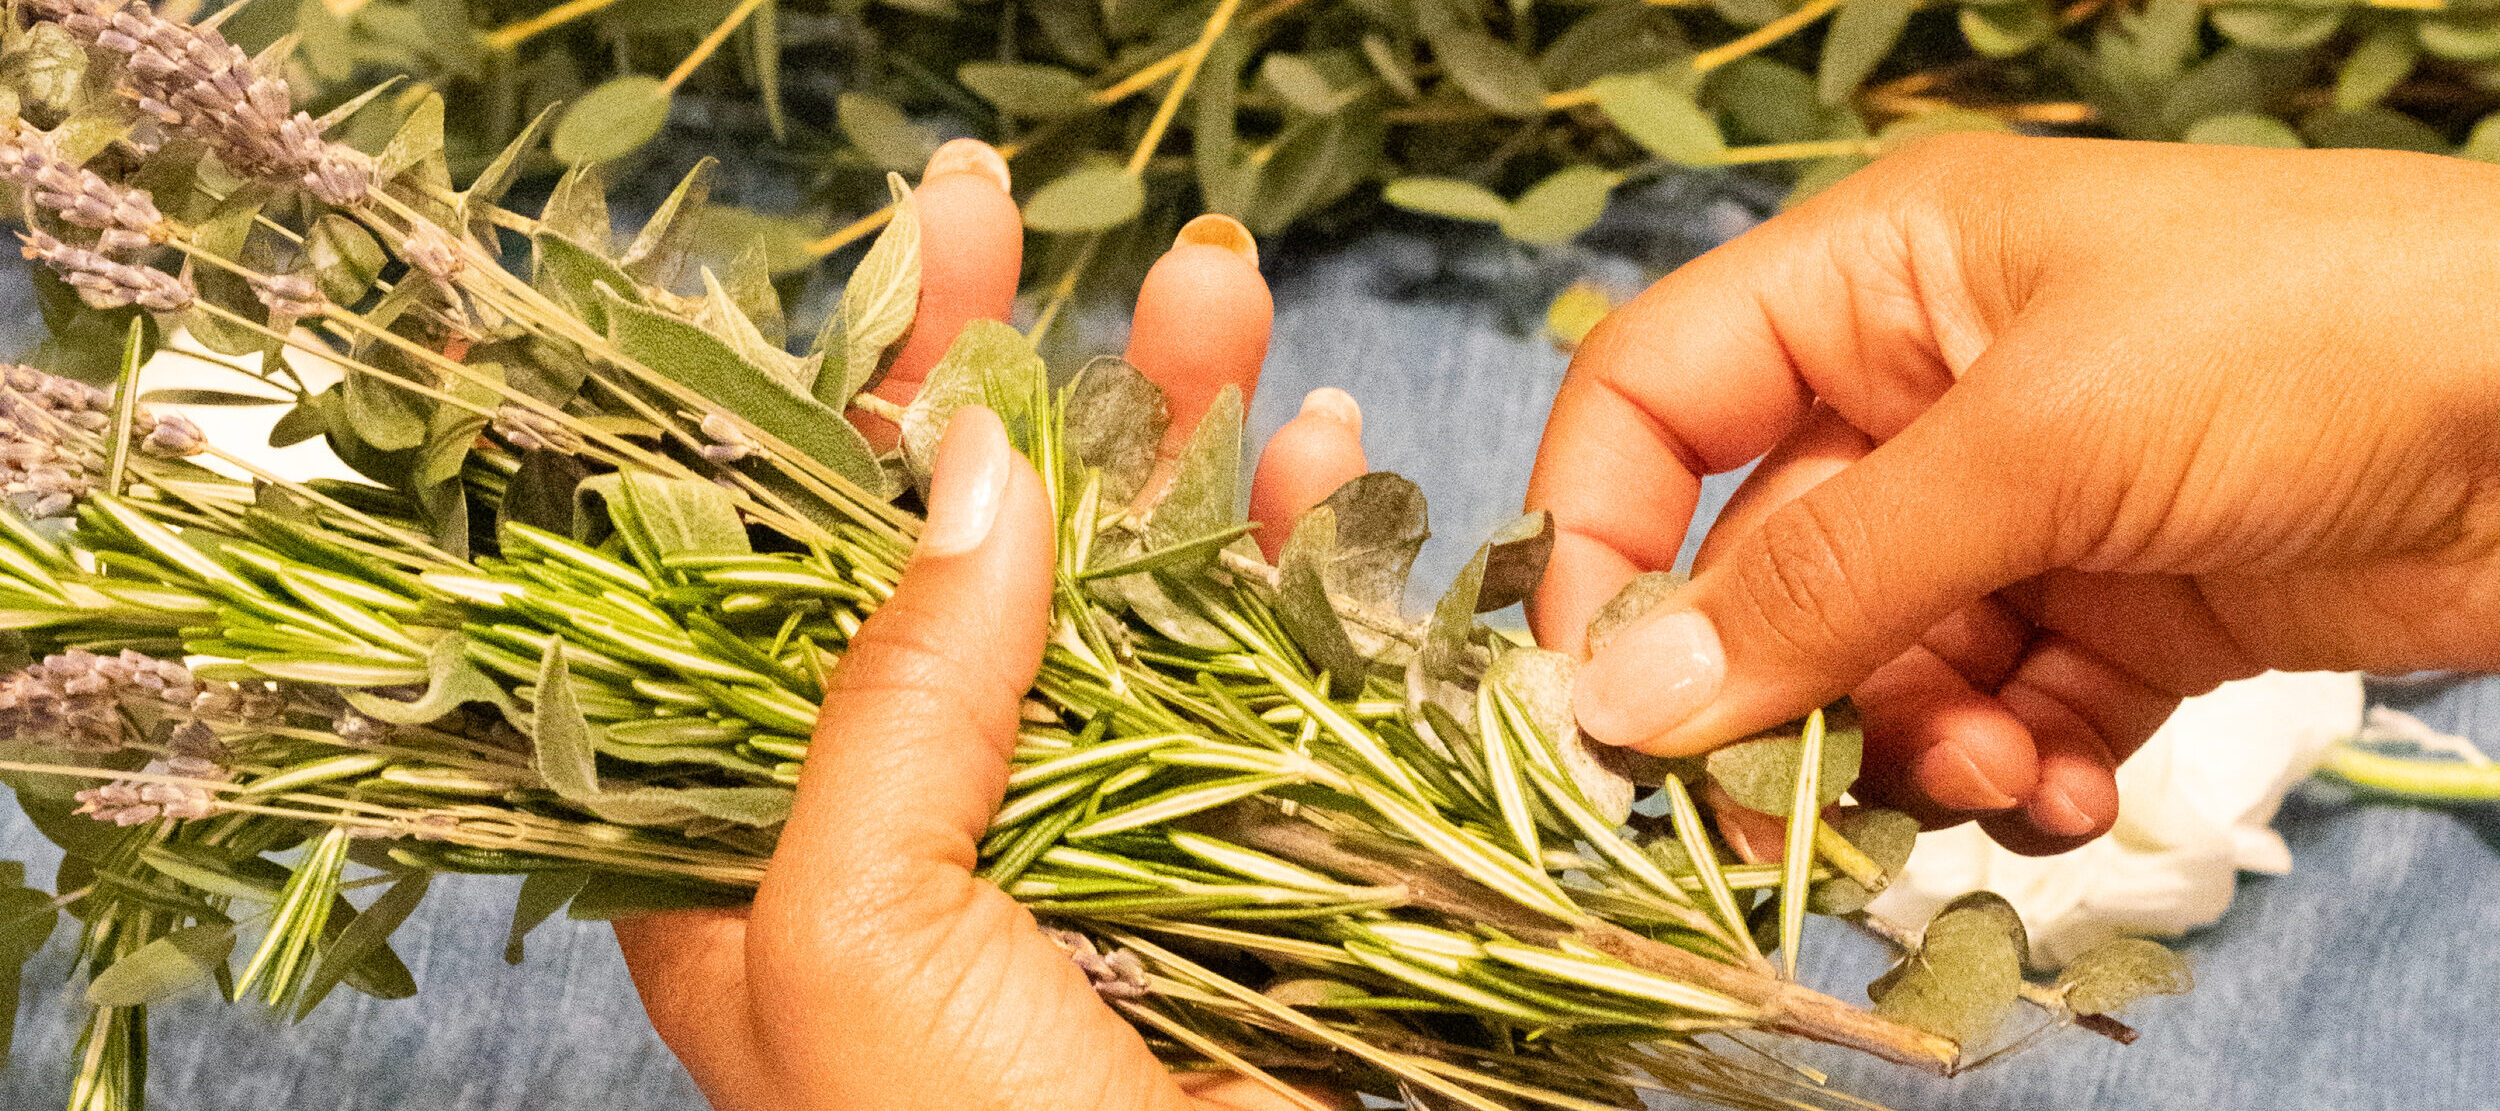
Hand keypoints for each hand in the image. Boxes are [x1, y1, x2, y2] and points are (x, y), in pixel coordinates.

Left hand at [613, 139, 1361, 1109]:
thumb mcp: (854, 942)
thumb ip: (891, 703)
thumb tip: (970, 476)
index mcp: (774, 854)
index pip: (796, 575)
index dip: (858, 401)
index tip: (925, 248)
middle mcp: (936, 833)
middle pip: (981, 556)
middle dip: (1032, 382)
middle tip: (1061, 230)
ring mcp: (1107, 843)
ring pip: (1143, 599)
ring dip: (1185, 442)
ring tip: (1224, 303)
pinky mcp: (1255, 869)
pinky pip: (1279, 689)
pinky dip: (1309, 574)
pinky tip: (1326, 475)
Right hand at [1529, 134, 2499, 854]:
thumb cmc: (2312, 335)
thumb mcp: (2042, 441)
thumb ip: (1827, 582)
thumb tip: (1620, 704)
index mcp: (1876, 280)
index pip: (1654, 398)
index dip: (1595, 532)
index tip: (1592, 689)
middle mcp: (1924, 393)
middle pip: (1758, 564)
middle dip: (1774, 689)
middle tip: (1778, 810)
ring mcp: (2020, 509)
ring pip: (1873, 665)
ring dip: (1906, 745)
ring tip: (1995, 773)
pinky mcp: (2114, 612)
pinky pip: (1994, 716)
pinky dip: (2009, 772)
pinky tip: (2069, 785)